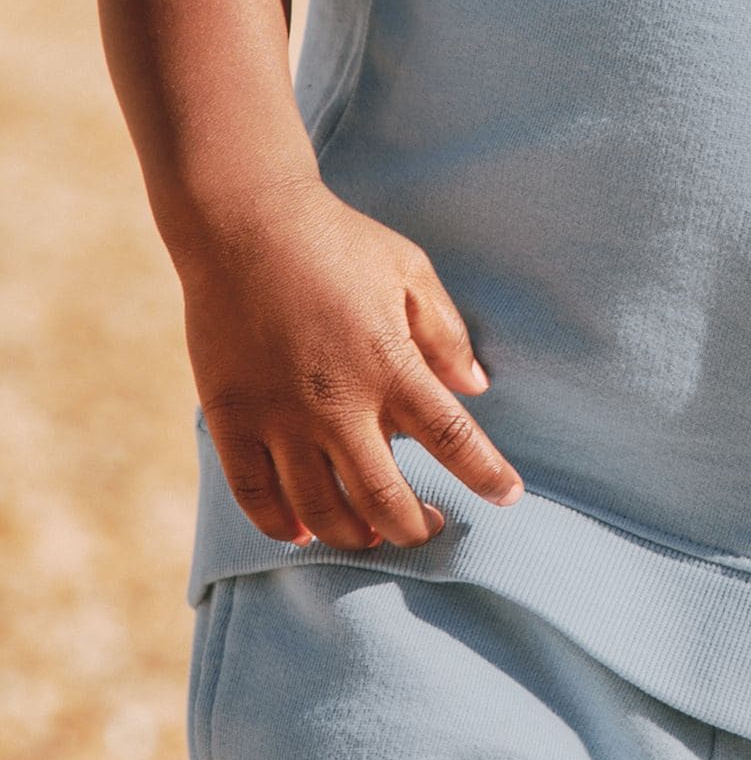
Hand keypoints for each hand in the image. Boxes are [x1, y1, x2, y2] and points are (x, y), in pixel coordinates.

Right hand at [176, 179, 523, 553]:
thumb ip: (445, 333)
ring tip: (372, 536)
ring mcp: (278, 416)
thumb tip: (477, 387)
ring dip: (353, 535)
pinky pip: (255, 495)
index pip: (452, 438)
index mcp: (390, 364)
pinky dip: (280, 524)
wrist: (243, 223)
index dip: (486, 475)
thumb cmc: (337, 242)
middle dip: (414, 527)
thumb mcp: (409, 271)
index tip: (509, 498)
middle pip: (383, 497)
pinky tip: (301, 530)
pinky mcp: (231, 418)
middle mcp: (336, 402)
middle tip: (429, 529)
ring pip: (320, 509)